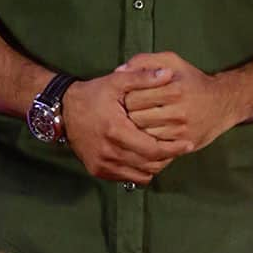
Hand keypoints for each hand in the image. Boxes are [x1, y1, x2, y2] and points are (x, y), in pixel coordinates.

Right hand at [62, 69, 190, 184]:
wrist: (63, 111)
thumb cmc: (93, 94)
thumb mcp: (116, 81)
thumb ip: (143, 78)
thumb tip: (168, 73)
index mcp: (116, 131)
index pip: (153, 149)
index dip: (174, 149)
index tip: (188, 144)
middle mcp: (109, 152)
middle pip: (150, 165)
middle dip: (168, 157)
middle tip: (180, 147)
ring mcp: (102, 164)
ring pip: (140, 174)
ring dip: (156, 165)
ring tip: (165, 152)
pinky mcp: (98, 170)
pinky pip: (127, 178)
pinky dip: (140, 171)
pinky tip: (146, 157)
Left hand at [121, 52, 240, 153]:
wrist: (223, 103)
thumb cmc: (192, 81)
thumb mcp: (172, 62)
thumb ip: (145, 61)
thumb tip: (118, 71)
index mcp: (174, 88)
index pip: (133, 97)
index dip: (124, 98)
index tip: (125, 97)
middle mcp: (179, 109)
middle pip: (136, 117)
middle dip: (127, 114)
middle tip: (127, 111)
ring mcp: (181, 129)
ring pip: (143, 133)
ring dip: (136, 129)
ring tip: (135, 122)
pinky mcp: (184, 143)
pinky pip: (156, 145)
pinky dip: (148, 139)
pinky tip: (148, 132)